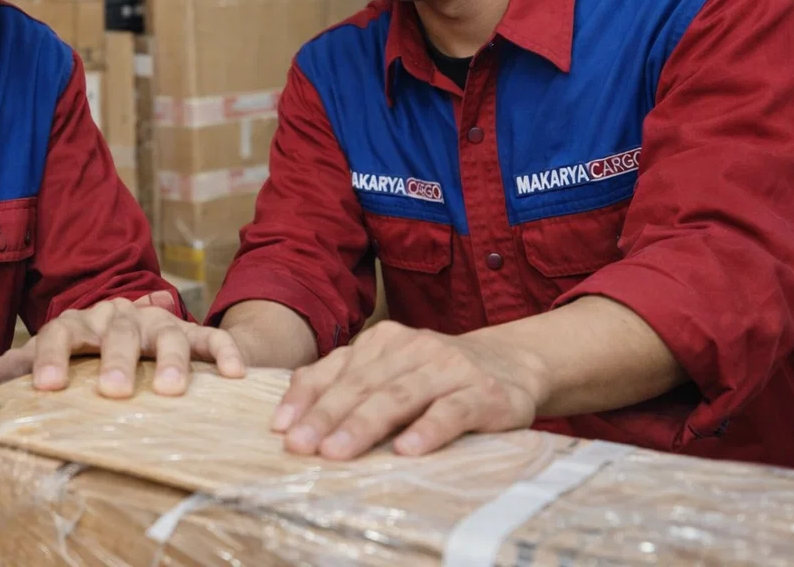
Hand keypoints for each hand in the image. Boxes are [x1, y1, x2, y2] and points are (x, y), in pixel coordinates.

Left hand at [0, 295, 245, 397]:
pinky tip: (235, 373)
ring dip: (169, 360)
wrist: (133, 321)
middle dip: (115, 360)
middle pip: (117, 333)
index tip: (46, 386)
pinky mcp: (191, 333)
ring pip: (166, 334)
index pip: (61, 332)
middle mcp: (120, 318)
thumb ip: (23, 366)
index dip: (52, 356)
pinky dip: (224, 351)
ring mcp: (158, 324)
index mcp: (81, 323)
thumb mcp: (54, 353)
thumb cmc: (87, 348)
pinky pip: (211, 338)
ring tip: (168, 390)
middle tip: (112, 392)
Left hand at [272, 321, 545, 458]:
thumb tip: (290, 413)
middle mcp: (411, 348)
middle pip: (361, 385)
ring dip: (364, 425)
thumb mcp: (391, 369)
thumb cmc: (437, 374)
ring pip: (398, 397)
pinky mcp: (482, 393)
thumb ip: (347, 381)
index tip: (280, 427)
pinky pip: (451, 412)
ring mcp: (448, 368)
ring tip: (337, 452)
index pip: (335, 370)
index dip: (305, 398)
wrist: (513, 361)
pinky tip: (407, 450)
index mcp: (382, 341)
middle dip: (326, 416)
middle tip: (300, 446)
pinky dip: (428, 430)